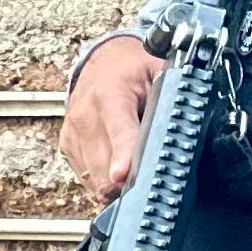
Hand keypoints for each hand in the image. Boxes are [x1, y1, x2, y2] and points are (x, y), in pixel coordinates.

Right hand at [63, 35, 164, 196]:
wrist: (101, 63)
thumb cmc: (135, 72)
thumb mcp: (160, 76)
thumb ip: (170, 103)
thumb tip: (184, 134)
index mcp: (112, 95)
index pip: (118, 130)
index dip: (122, 155)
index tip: (121, 175)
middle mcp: (86, 114)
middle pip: (103, 165)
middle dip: (127, 183)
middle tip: (151, 186)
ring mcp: (73, 132)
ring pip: (93, 178)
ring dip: (115, 186)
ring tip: (136, 177)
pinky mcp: (67, 144)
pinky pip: (86, 177)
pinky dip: (103, 181)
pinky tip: (118, 169)